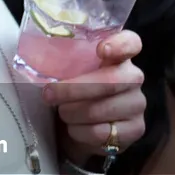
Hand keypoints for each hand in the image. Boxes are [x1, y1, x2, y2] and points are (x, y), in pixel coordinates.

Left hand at [42, 30, 146, 160]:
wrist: (82, 129)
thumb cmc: (73, 93)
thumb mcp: (69, 74)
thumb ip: (64, 64)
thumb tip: (37, 60)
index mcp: (117, 56)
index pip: (131, 42)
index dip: (119, 44)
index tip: (101, 50)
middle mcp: (133, 77)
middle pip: (111, 80)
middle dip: (74, 89)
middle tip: (48, 95)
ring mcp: (137, 104)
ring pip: (101, 110)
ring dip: (72, 113)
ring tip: (63, 113)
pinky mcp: (136, 129)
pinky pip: (101, 132)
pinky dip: (79, 132)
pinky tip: (76, 128)